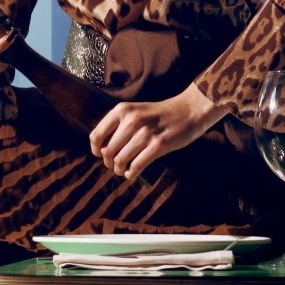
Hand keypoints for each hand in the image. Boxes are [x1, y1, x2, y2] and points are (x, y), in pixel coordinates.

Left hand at [89, 83, 225, 179]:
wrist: (188, 111)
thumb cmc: (159, 115)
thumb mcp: (135, 111)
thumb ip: (120, 125)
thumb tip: (103, 150)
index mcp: (122, 110)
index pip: (96, 135)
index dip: (96, 150)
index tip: (101, 155)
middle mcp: (131, 121)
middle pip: (107, 152)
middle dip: (109, 163)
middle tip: (115, 165)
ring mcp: (145, 133)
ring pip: (120, 160)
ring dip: (119, 170)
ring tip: (124, 170)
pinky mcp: (158, 145)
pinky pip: (137, 166)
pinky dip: (131, 173)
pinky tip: (132, 174)